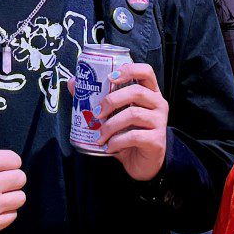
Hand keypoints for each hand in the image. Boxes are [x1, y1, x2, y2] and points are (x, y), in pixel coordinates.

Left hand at [96, 61, 168, 182]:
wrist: (142, 163)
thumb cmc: (128, 134)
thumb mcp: (114, 115)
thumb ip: (97, 99)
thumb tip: (73, 82)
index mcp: (150, 93)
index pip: (146, 71)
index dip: (129, 70)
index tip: (110, 78)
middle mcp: (158, 104)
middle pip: (137, 92)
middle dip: (112, 100)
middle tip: (97, 113)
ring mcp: (160, 122)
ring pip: (133, 114)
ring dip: (110, 125)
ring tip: (100, 136)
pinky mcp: (157, 140)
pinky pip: (134, 136)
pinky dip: (117, 141)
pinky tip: (109, 147)